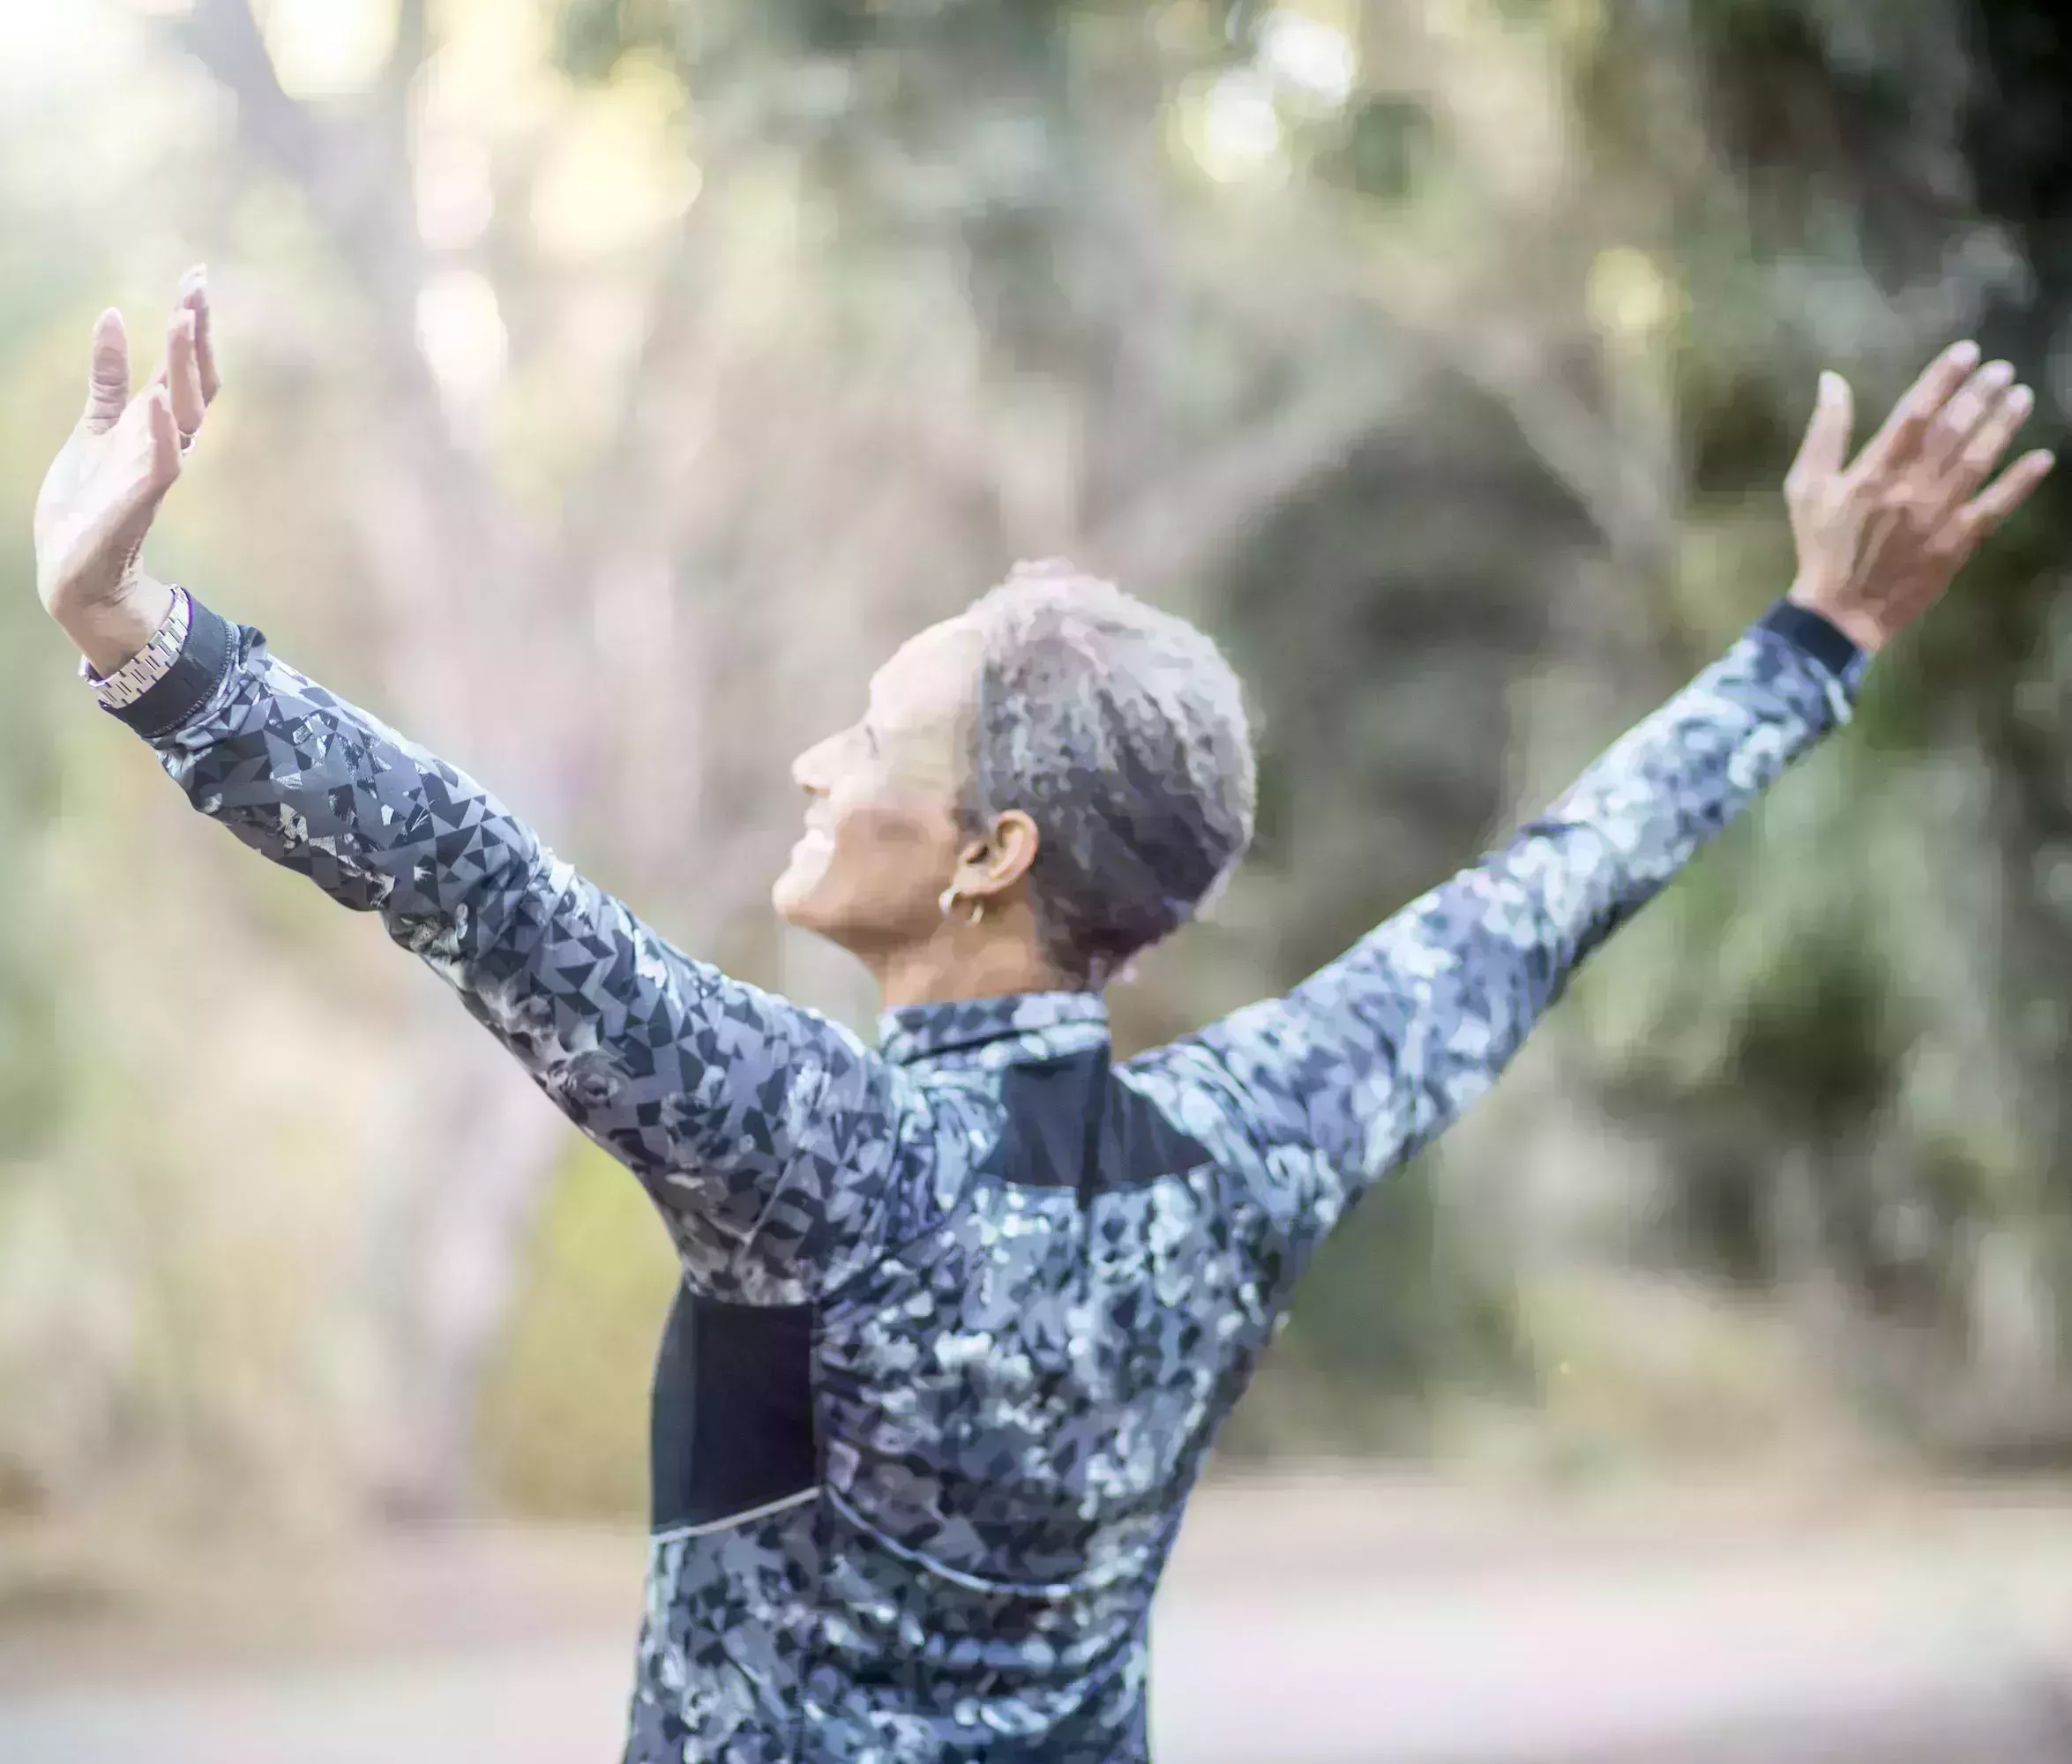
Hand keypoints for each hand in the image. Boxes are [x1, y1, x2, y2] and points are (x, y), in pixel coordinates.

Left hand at [35, 268, 219, 671]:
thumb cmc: (87, 504)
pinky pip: (160, 464)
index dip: (192, 325)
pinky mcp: (137, 502)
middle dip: (196, 336)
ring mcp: (152, 472)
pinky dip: (161, 432)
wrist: (75, 572)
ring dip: (185, 369)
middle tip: (197, 287)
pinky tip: (158, 398)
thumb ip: (109, 378)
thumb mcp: (94, 427)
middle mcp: (162, 445)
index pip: (183, 369)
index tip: (197, 278)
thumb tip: (114, 316)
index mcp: (152, 427)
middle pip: (194, 383)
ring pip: (184, 415)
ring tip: (182, 322)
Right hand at [1784, 341, 2053, 653]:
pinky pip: (1995, 507)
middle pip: (1954, 430)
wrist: (1841, 612)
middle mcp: (1911, 487)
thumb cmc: (1821, 546)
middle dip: (1980, 395)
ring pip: (1978, 460)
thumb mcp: (1806, 486)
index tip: (1967, 352)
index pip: (1916, 412)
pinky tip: (2042, 458)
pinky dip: (2019, 483)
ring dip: (2003, 426)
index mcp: (1874, 471)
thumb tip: (1831, 380)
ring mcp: (1938, 515)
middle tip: (2002, 369)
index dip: (1943, 379)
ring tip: (2021, 397)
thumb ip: (1824, 432)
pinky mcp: (1957, 542)